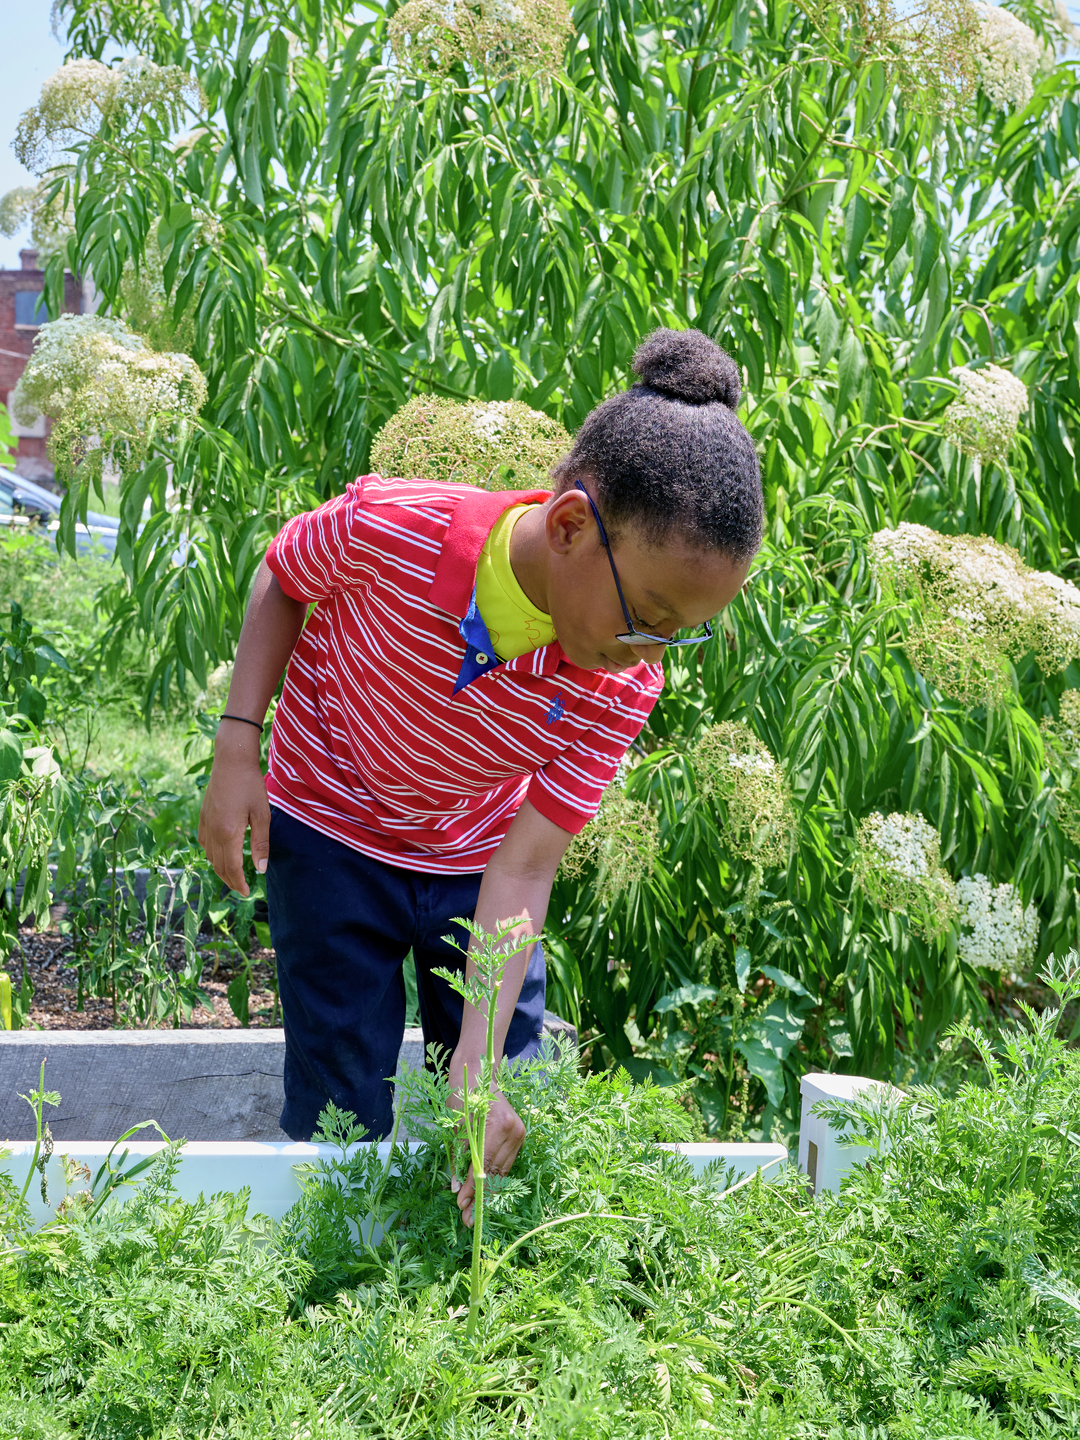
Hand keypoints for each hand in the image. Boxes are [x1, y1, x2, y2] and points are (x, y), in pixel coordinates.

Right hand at [197, 728, 270, 896]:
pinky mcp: (202, 817)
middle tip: (242, 888)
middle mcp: (213, 832)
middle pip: (218, 866)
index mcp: (228, 833)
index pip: (232, 867)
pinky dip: (212, 854)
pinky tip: (220, 855)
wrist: (231, 761)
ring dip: (220, 869)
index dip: (239, 883)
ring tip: (233, 876)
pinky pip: (204, 844)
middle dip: (230, 880)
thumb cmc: (250, 785)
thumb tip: (261, 869)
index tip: (247, 892)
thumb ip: (260, 843)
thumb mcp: (262, 814)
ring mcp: (205, 824)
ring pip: (210, 856)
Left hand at [449, 1089, 525, 1228]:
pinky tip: (485, 1192)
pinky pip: (506, 1162)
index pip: (483, 1165)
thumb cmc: (463, 1095)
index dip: (472, 1187)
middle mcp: (512, 1130)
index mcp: (496, 1125)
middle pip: (496, 1171)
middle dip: (480, 1196)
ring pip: (503, 1170)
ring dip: (489, 1191)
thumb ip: (458, 1157)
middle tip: (468, 1218)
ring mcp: (519, 1133)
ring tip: (475, 1211)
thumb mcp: (455, 1126)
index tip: (461, 1205)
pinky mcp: (520, 1135)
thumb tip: (456, 1188)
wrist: (480, 1074)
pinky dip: (495, 1177)